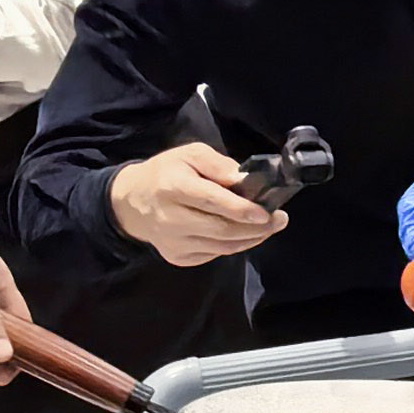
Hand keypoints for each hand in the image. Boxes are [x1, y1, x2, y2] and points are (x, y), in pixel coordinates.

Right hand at [108, 144, 284, 268]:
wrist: (133, 202)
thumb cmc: (167, 173)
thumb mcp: (190, 154)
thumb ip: (217, 164)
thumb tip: (244, 180)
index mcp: (173, 188)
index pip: (212, 202)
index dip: (242, 209)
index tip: (267, 212)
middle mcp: (171, 219)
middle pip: (221, 229)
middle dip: (256, 227)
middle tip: (279, 219)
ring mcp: (174, 242)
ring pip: (223, 246)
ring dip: (252, 238)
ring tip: (270, 226)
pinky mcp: (179, 257)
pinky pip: (215, 253)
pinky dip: (235, 245)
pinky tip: (245, 233)